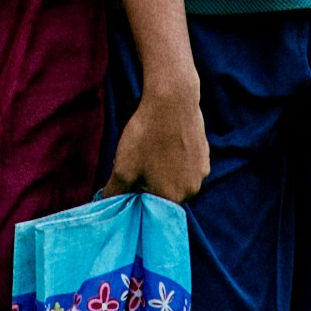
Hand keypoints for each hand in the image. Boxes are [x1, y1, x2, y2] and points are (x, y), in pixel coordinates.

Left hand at [103, 73, 209, 205]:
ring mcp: (201, 171)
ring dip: (163, 171)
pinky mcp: (205, 153)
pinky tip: (163, 141)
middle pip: (166, 196)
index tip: (129, 185)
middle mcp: (192, 189)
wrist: (172, 99)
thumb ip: (115, 192)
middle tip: (137, 165)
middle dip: (150, 185)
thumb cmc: (146, 136)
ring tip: (150, 150)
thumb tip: (105, 205)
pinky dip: (175, 158)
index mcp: (173, 197)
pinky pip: (186, 165)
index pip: (153, 211)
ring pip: (177, 179)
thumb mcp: (123, 167)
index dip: (139, 200)